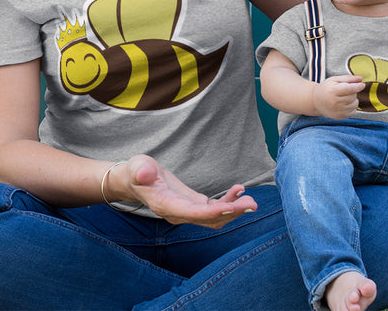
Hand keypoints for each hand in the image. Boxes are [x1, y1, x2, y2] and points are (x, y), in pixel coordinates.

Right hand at [114, 155, 257, 228]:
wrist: (135, 181)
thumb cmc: (136, 172)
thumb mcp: (136, 166)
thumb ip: (141, 171)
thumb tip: (145, 174)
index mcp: (167, 205)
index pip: (193, 213)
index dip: (213, 212)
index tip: (232, 206)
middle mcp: (179, 214)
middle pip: (209, 220)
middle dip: (231, 213)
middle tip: (252, 203)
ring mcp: (188, 212)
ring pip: (215, 218)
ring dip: (234, 211)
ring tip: (250, 199)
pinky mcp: (194, 206)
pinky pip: (214, 210)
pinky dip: (229, 203)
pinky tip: (239, 191)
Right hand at [312, 75, 364, 118]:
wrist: (316, 101)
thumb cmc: (326, 88)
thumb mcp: (334, 80)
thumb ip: (348, 79)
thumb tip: (361, 78)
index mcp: (332, 91)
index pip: (349, 89)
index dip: (357, 86)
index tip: (362, 85)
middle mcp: (334, 102)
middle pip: (353, 96)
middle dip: (353, 92)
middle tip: (346, 90)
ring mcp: (337, 111)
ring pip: (354, 104)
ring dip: (353, 100)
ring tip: (345, 97)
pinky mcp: (339, 117)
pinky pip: (353, 111)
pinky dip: (352, 107)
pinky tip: (344, 104)